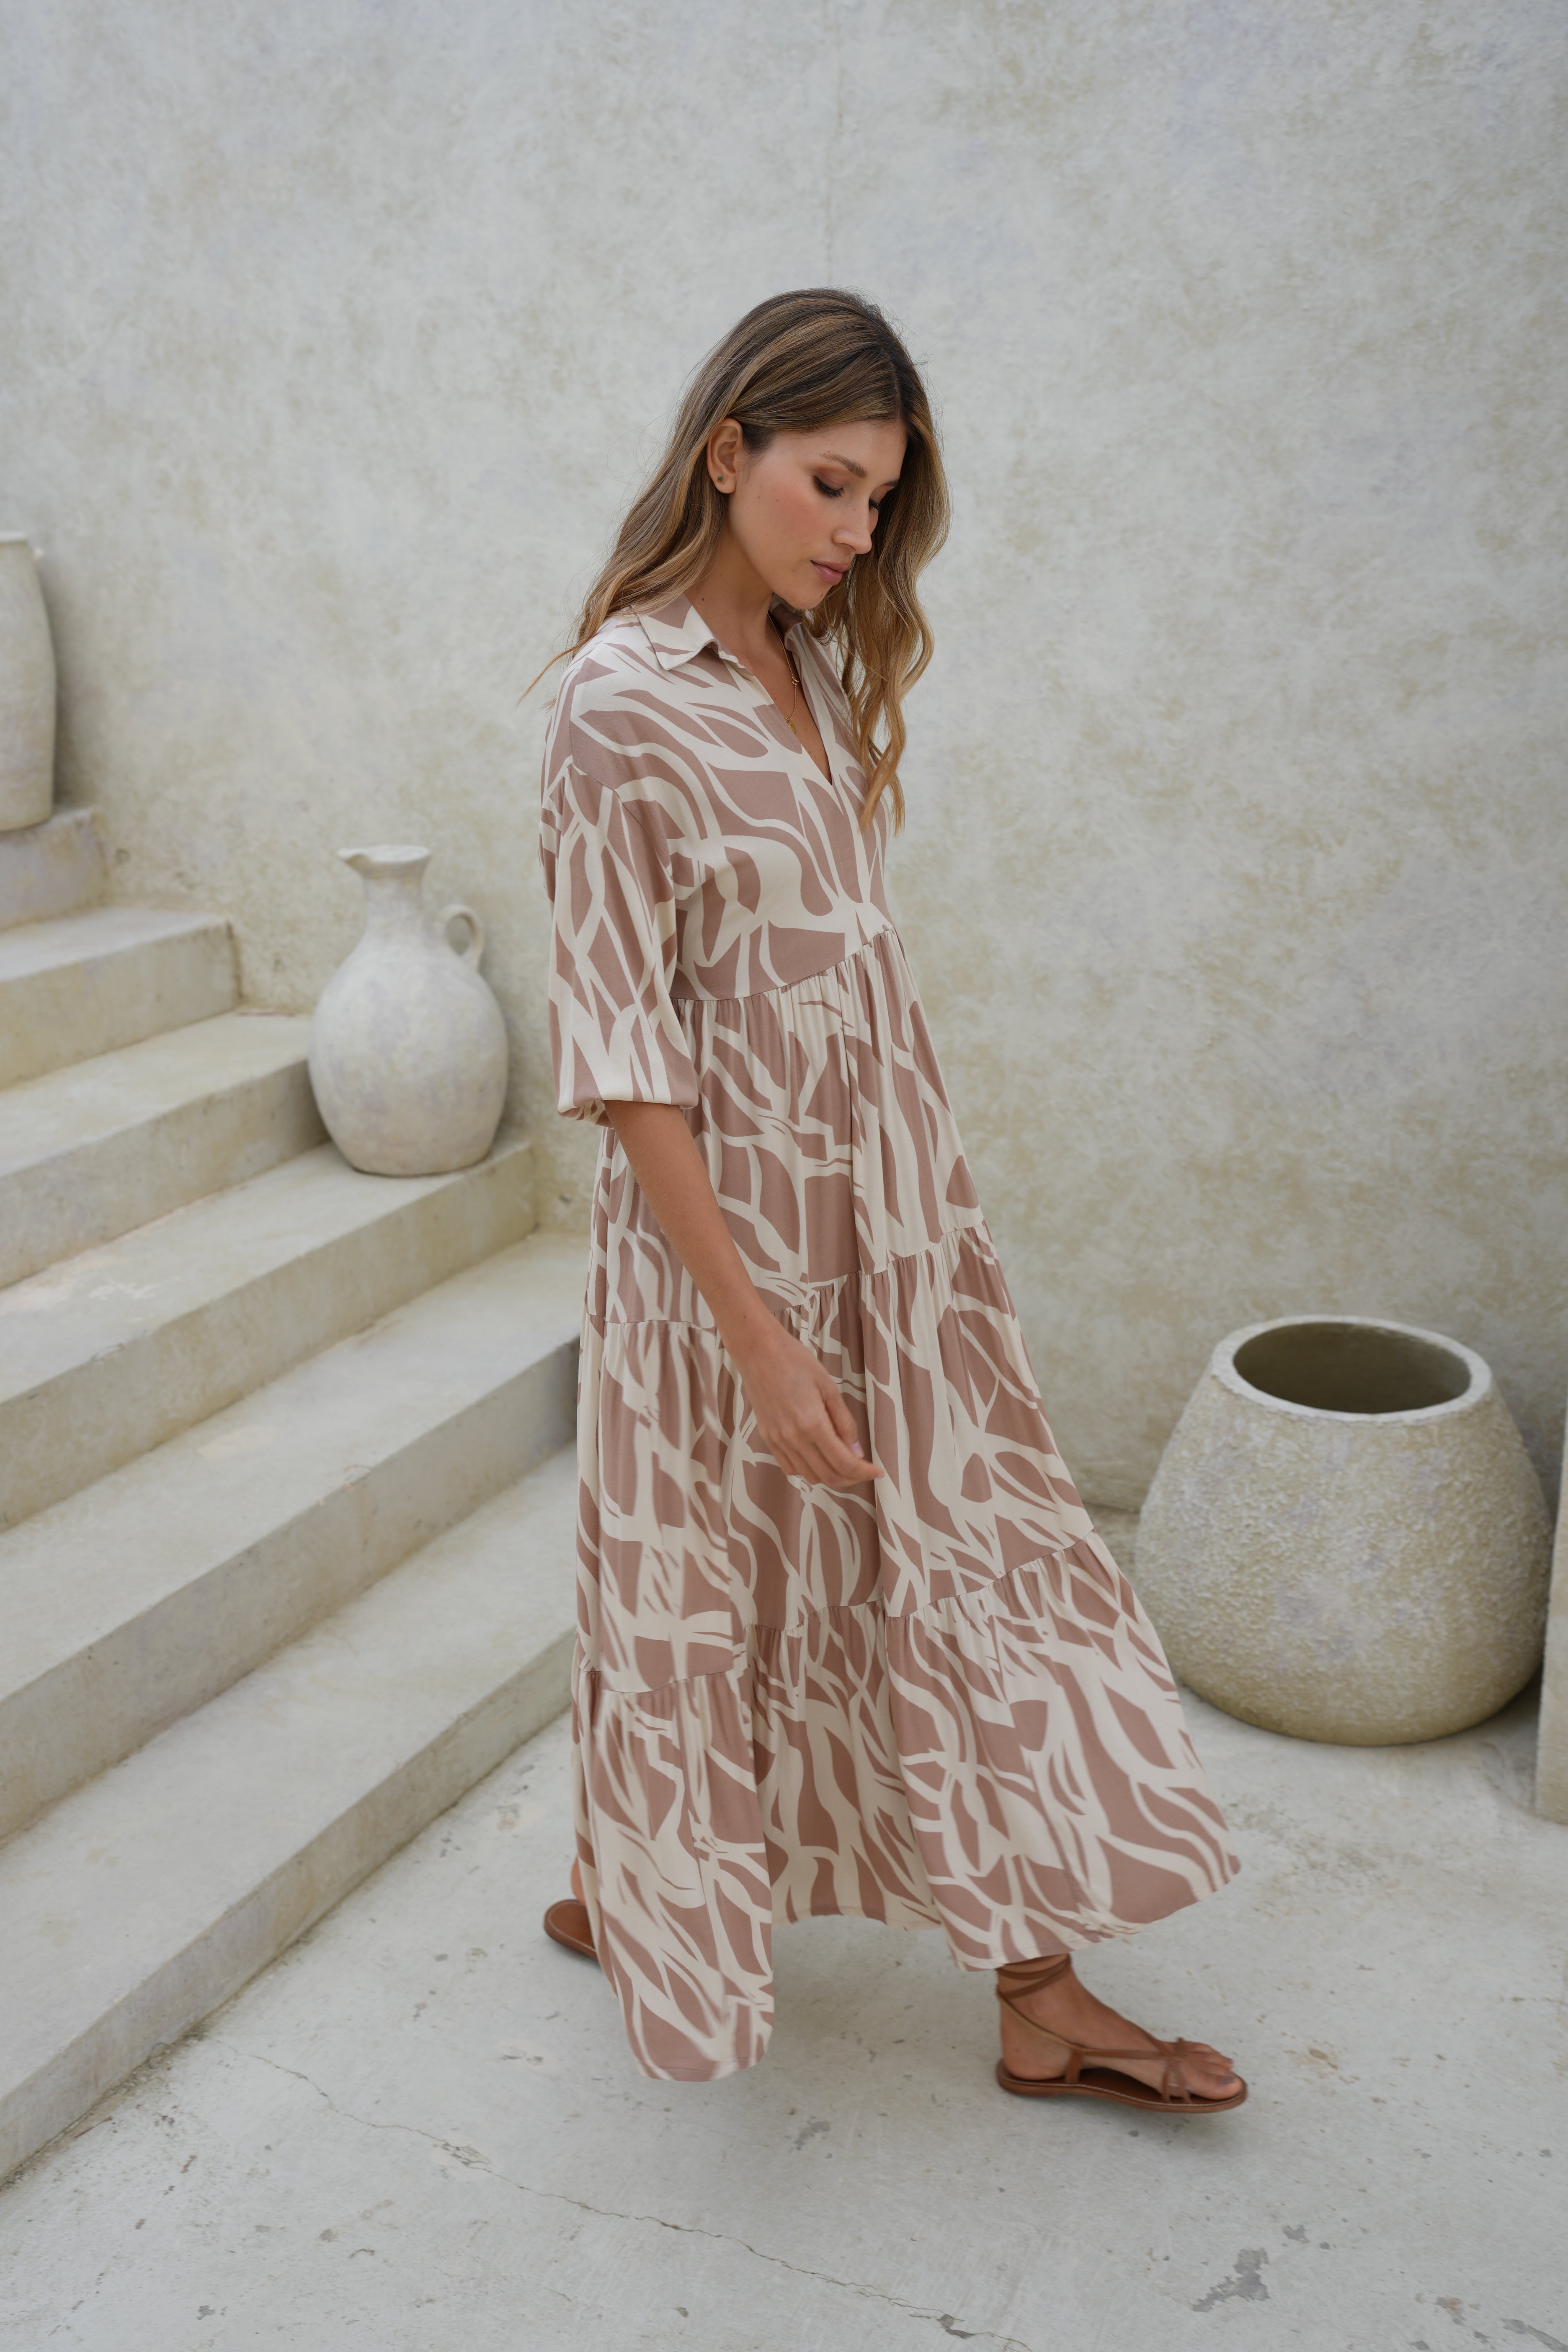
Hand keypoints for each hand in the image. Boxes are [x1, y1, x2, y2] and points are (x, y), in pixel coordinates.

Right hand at [734, 1319, 883, 1487]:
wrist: (758, 1351)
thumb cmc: (795, 1362)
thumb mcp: (829, 1387)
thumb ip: (844, 1422)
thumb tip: (856, 1451)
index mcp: (812, 1424)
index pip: (844, 1462)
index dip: (864, 1472)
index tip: (878, 1471)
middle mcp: (793, 1438)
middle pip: (828, 1475)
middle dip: (852, 1477)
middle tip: (864, 1469)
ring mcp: (777, 1440)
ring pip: (809, 1476)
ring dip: (831, 1476)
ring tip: (844, 1464)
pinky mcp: (768, 1438)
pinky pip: (790, 1467)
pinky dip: (808, 1471)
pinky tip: (819, 1459)